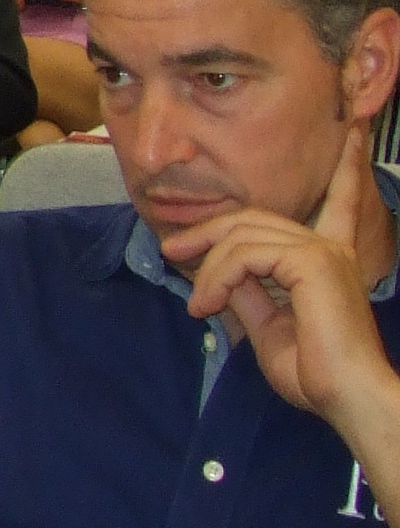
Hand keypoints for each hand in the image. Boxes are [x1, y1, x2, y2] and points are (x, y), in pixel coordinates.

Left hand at [163, 125, 399, 430]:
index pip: (339, 200)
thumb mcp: (268, 324)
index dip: (347, 166)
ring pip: (242, 236)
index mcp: (326, 258)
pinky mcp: (312, 262)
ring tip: (199, 304)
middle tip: (172, 251)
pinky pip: (245, 254)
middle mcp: (330, 247)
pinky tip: (210, 303)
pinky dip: (219, 277)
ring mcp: (322, 252)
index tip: (356, 129)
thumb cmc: (314, 372)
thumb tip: (221, 271)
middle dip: (208, 230)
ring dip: (208, 269)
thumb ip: (247, 291)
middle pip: (253, 217)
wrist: (346, 398)